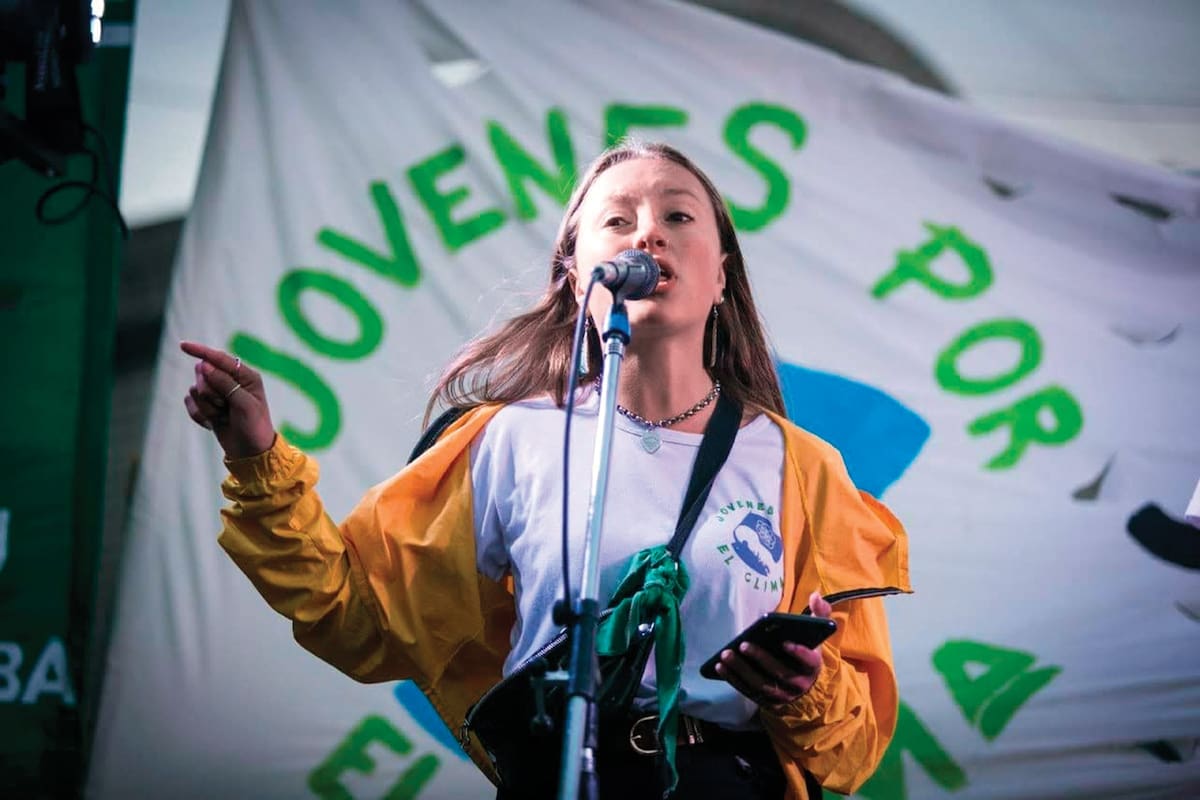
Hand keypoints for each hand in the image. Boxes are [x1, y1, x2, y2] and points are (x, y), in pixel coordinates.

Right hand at [181, 341, 275, 458]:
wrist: (250, 453)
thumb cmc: (254, 427)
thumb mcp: (244, 404)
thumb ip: (225, 383)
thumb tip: (204, 365)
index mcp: (246, 376)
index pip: (220, 358)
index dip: (201, 351)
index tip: (182, 346)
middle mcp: (231, 381)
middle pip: (203, 374)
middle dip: (210, 392)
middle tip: (225, 407)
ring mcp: (217, 393)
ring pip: (195, 390)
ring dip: (207, 407)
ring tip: (223, 417)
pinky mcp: (206, 405)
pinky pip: (190, 403)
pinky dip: (200, 415)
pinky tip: (213, 424)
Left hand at [714, 591, 832, 709]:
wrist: (806, 684)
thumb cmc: (806, 651)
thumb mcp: (815, 634)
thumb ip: (819, 613)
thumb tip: (815, 594)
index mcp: (813, 666)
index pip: (809, 661)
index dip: (799, 653)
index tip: (785, 642)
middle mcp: (800, 684)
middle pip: (780, 673)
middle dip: (761, 659)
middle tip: (744, 644)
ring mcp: (783, 695)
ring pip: (762, 684)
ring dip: (742, 670)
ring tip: (726, 654)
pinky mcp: (767, 701)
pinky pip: (749, 691)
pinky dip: (734, 679)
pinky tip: (720, 666)